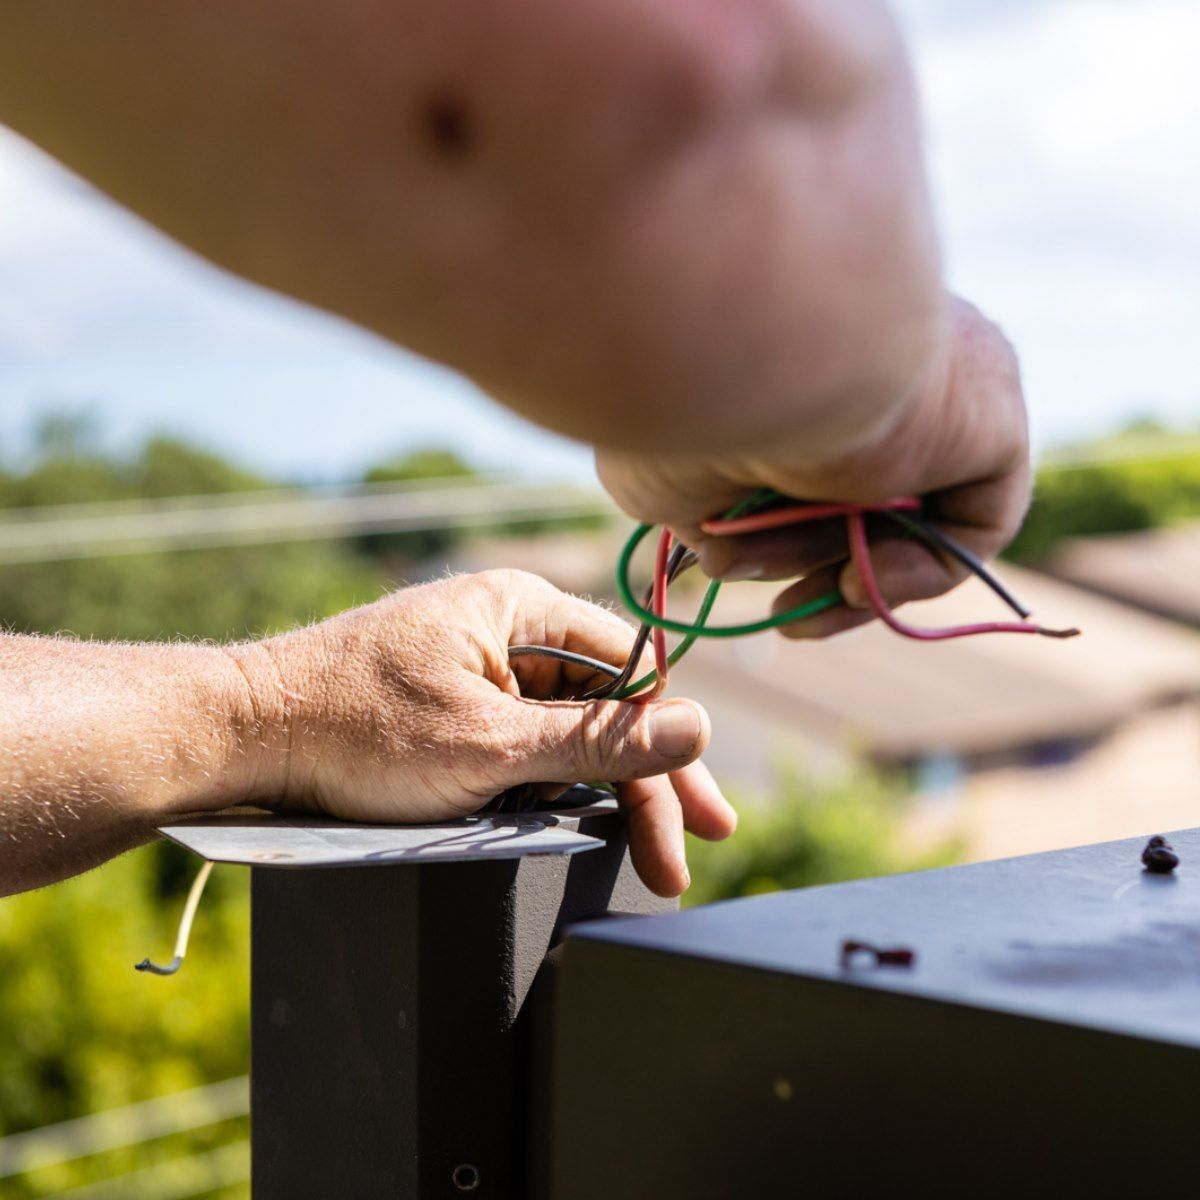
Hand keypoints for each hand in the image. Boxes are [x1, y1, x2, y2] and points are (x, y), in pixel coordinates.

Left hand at [225, 570, 734, 896]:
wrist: (242, 736)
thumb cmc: (354, 728)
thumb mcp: (489, 746)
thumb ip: (596, 741)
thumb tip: (696, 730)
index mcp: (520, 605)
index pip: (630, 669)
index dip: (669, 742)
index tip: (696, 812)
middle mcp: (504, 625)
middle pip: (604, 701)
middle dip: (648, 778)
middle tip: (691, 847)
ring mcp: (476, 664)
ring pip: (564, 725)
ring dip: (598, 787)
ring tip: (638, 853)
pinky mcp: (450, 700)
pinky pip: (521, 737)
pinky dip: (548, 783)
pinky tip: (571, 824)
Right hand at [597, 296, 1029, 636]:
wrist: (743, 348)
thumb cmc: (683, 401)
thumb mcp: (671, 465)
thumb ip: (701, 499)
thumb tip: (726, 547)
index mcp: (802, 344)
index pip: (805, 445)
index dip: (766, 518)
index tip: (723, 557)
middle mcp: (876, 355)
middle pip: (855, 487)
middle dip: (802, 554)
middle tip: (765, 600)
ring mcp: (942, 386)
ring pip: (904, 514)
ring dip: (842, 575)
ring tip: (794, 607)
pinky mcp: (993, 419)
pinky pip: (971, 525)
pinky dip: (918, 572)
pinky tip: (855, 577)